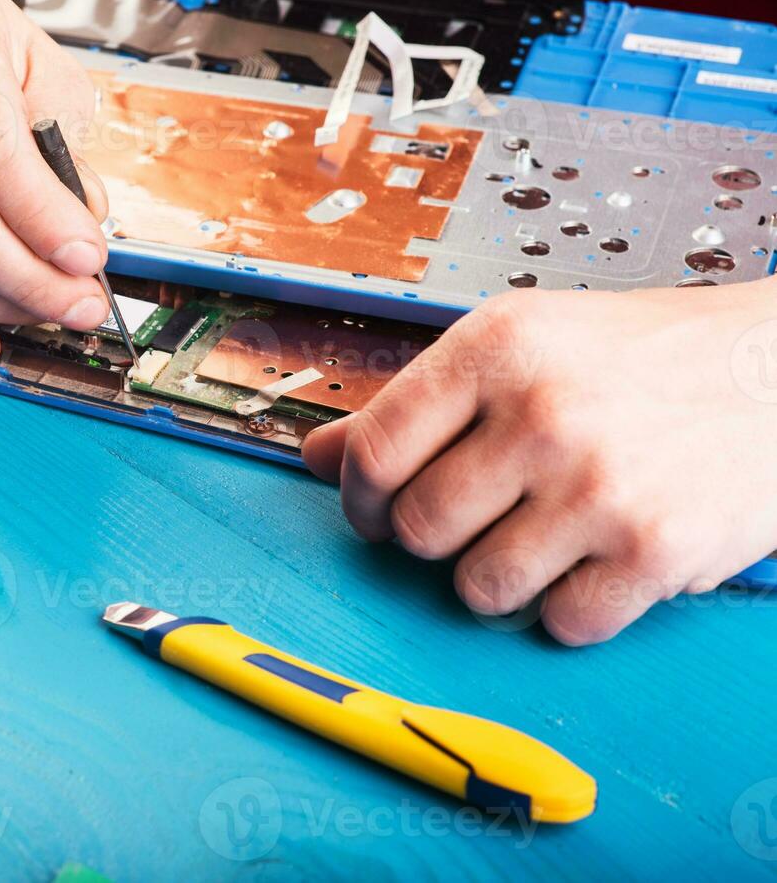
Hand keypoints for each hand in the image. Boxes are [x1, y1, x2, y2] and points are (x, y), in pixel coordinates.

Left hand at [302, 280, 776, 643]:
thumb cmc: (643, 358)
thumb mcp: (521, 347)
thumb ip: (414, 404)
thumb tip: (316, 457)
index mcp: (496, 346)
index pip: (373, 449)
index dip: (356, 495)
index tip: (372, 508)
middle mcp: (542, 411)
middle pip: (417, 529)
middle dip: (429, 539)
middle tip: (469, 519)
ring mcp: (599, 484)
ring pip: (478, 587)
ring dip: (497, 578)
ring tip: (539, 536)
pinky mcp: (653, 551)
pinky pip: (558, 624)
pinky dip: (568, 608)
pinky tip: (593, 561)